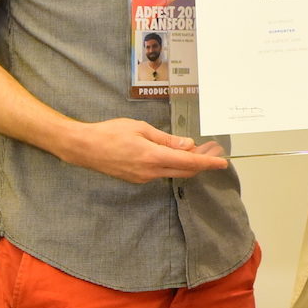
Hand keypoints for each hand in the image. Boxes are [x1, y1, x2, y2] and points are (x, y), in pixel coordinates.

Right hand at [64, 118, 229, 183]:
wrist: (84, 148)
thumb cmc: (110, 133)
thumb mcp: (141, 129)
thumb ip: (166, 139)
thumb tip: (187, 145)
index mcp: (153, 157)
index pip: (188, 163)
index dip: (208, 163)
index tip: (222, 162)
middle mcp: (150, 172)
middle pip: (185, 171)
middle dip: (202, 162)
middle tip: (214, 150)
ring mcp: (143, 178)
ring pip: (174, 173)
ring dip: (188, 163)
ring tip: (198, 149)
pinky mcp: (137, 178)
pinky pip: (161, 173)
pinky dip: (173, 165)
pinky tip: (177, 154)